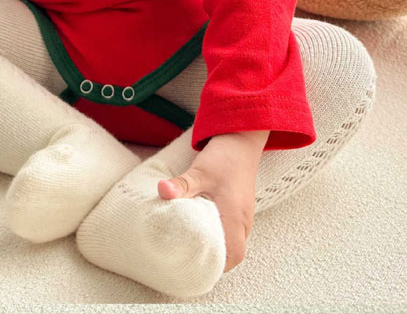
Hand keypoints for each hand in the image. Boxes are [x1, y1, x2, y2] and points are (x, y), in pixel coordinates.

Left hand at [157, 130, 268, 272]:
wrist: (241, 138)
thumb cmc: (224, 157)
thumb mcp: (199, 171)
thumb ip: (181, 184)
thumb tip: (162, 190)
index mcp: (235, 216)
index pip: (233, 255)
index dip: (217, 266)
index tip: (198, 267)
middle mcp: (243, 219)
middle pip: (235, 253)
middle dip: (215, 260)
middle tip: (192, 259)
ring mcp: (244, 214)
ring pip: (235, 242)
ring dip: (218, 247)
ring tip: (194, 247)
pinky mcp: (241, 207)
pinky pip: (234, 230)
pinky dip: (221, 234)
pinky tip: (203, 228)